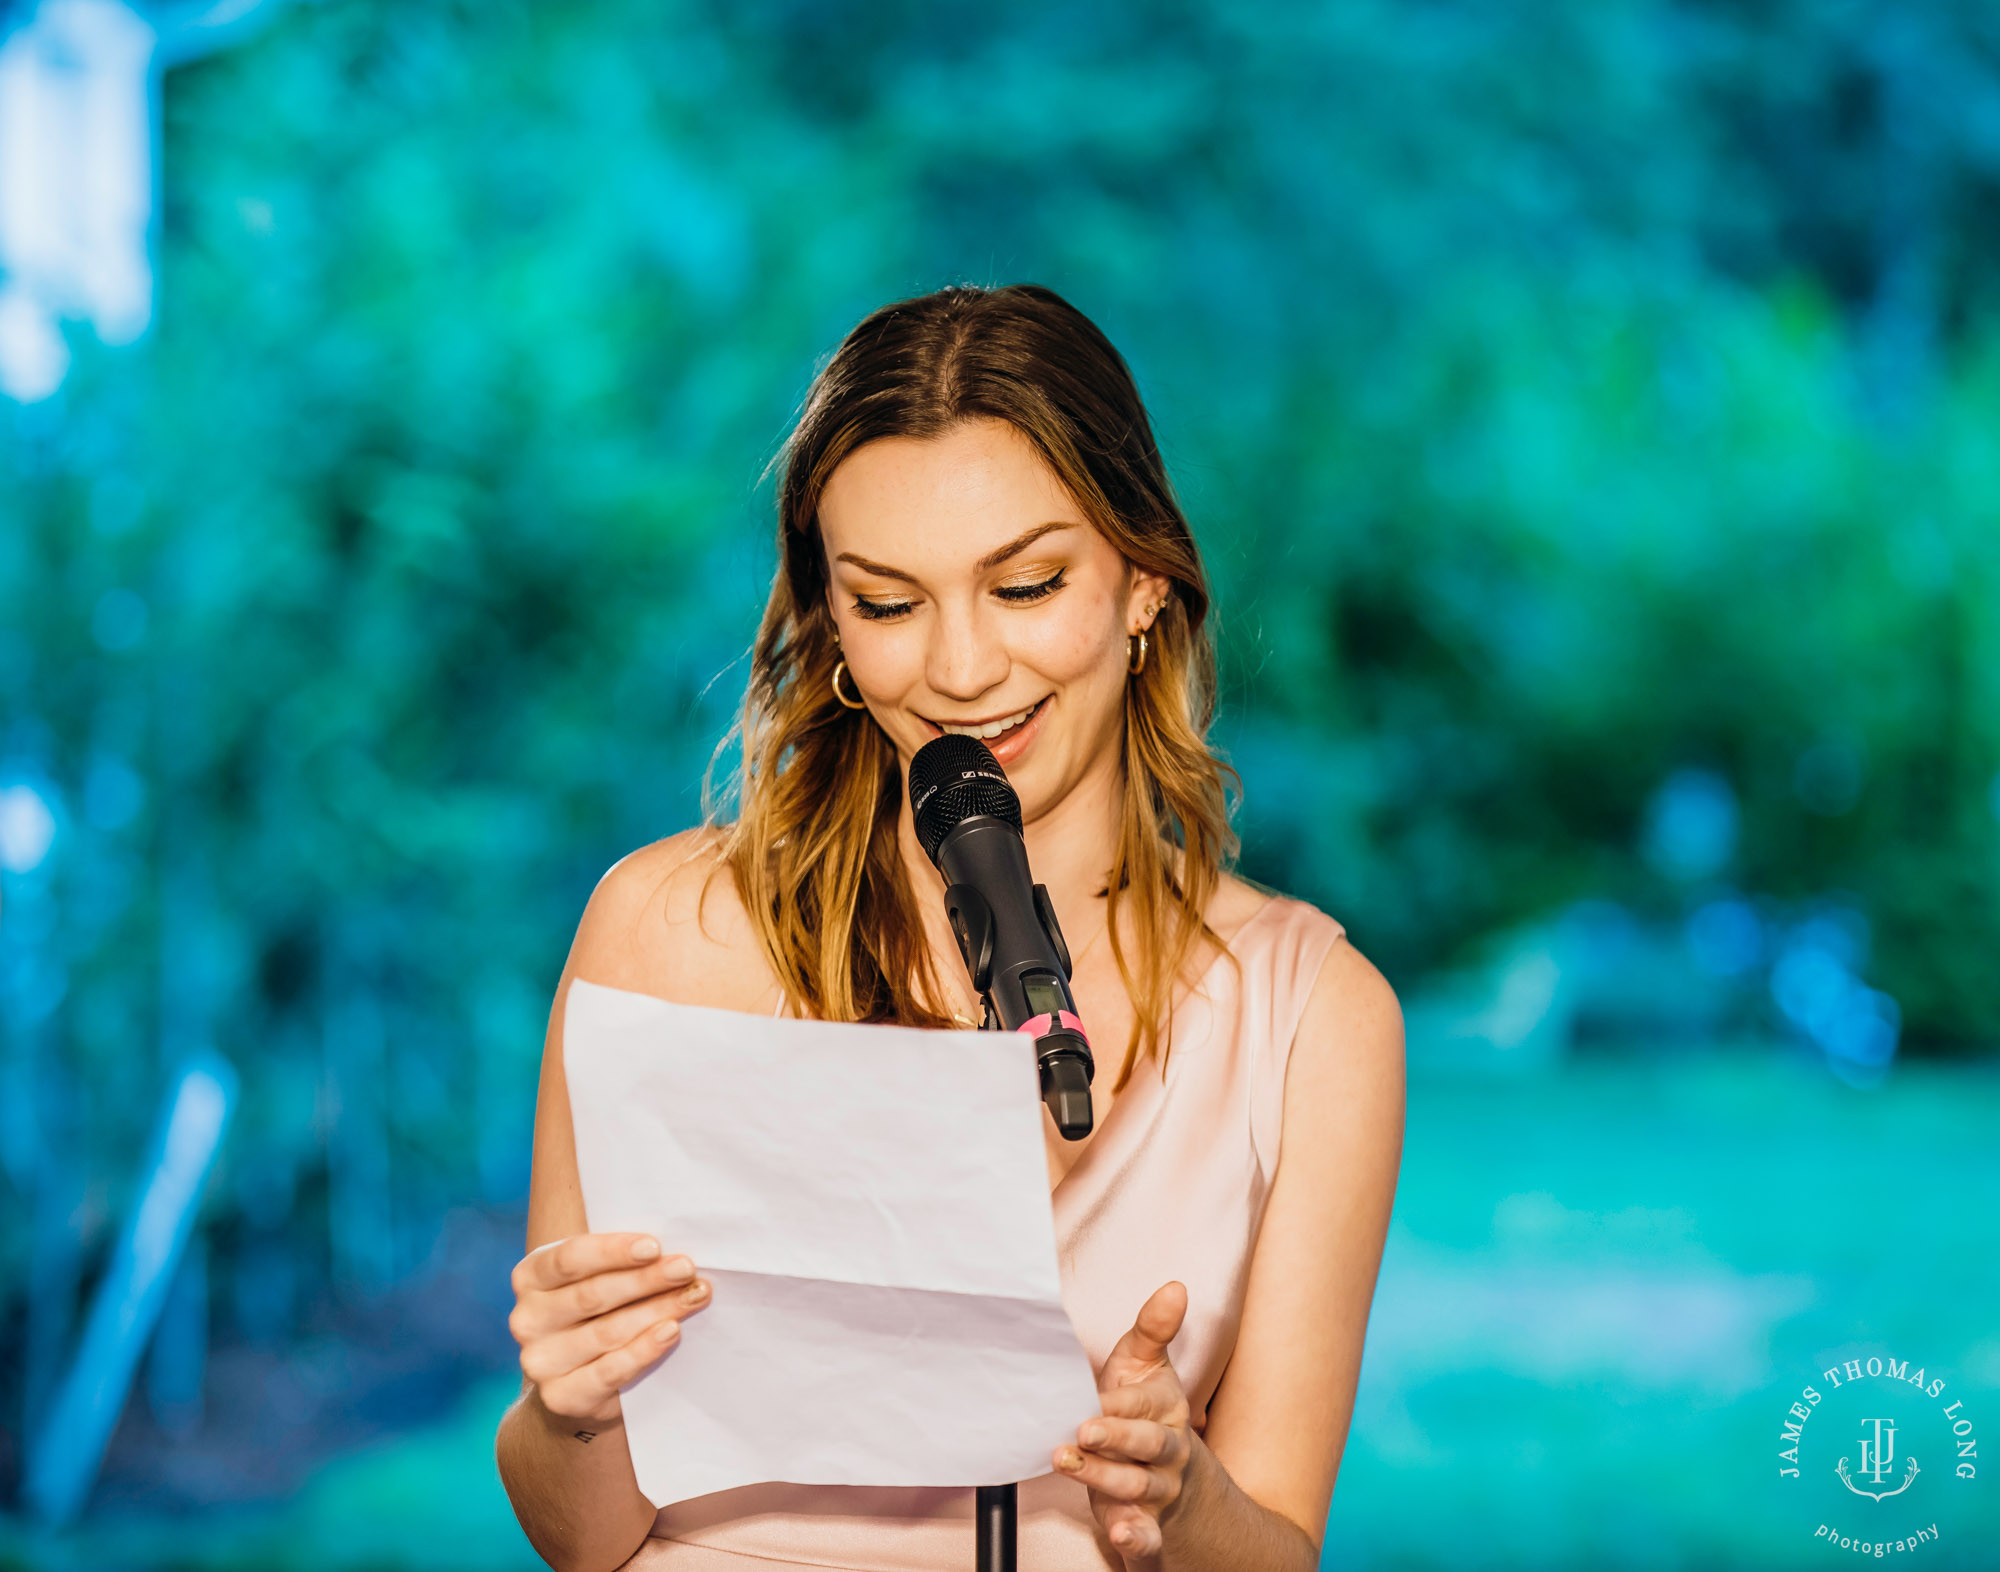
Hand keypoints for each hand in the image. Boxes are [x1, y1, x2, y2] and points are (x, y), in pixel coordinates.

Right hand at [508, 1232, 711, 1426]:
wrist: (578, 1384)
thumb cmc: (597, 1313)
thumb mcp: (596, 1280)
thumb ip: (620, 1263)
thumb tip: (671, 1251)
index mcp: (531, 1277)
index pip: (570, 1258)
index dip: (613, 1251)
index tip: (655, 1246)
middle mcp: (527, 1318)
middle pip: (593, 1294)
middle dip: (647, 1279)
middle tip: (686, 1269)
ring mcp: (540, 1361)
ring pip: (607, 1331)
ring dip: (656, 1310)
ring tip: (693, 1296)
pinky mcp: (560, 1396)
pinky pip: (609, 1370)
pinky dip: (644, 1349)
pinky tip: (671, 1331)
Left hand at [1054, 1281, 1193, 1563]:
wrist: (1170, 1474)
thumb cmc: (1143, 1410)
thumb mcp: (1146, 1368)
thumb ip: (1153, 1330)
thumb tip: (1175, 1286)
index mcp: (1165, 1408)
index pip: (1143, 1404)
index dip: (1118, 1404)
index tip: (1090, 1402)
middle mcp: (1166, 1451)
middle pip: (1147, 1446)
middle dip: (1115, 1439)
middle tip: (1082, 1431)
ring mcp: (1158, 1490)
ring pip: (1139, 1487)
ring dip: (1105, 1479)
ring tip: (1070, 1465)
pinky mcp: (1146, 1524)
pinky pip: (1147, 1536)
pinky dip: (1136, 1537)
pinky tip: (1122, 1535)